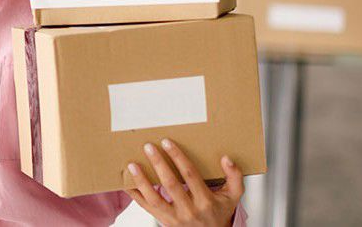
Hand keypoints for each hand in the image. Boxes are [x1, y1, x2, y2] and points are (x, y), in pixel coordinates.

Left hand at [124, 138, 242, 226]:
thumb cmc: (219, 213)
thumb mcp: (233, 197)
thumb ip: (234, 177)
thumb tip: (226, 159)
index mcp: (205, 201)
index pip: (190, 175)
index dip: (178, 157)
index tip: (167, 143)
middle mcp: (189, 209)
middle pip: (171, 184)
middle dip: (158, 164)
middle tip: (148, 147)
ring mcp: (174, 217)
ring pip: (154, 199)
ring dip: (142, 181)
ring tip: (133, 164)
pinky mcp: (163, 220)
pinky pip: (146, 208)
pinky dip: (135, 195)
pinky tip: (127, 183)